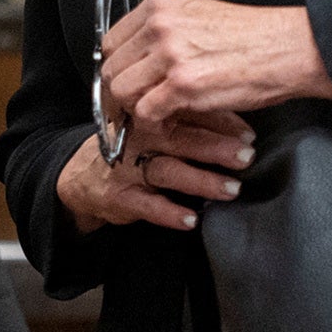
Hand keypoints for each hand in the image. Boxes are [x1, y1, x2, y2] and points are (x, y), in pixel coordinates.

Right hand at [56, 109, 255, 233]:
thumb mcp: (158, 127)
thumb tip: (243, 123)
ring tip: (231, 189)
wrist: (81, 175)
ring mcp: (128, 167)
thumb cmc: (135, 147)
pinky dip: (168, 213)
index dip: (222, 122)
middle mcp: (141, 137)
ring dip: (201, 180)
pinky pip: (145, 205)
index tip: (250, 134)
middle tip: (246, 156)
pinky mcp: (119, 196)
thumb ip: (194, 121)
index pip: (189, 112)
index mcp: (154, 115)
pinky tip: (191, 219)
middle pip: (182, 139)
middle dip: (217, 148)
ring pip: (168, 171)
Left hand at [101, 0, 331, 125]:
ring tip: (157, 113)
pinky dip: (155, 122)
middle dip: (122, 92)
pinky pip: (146, 112)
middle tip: (138, 104)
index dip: (117, 67)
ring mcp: (170, 55)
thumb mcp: (198, 16)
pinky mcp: (183, 85)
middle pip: (112, 68)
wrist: (287, 48)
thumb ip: (165, 31)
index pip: (112, 41)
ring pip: (123, 92)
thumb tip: (140, 56)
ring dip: (136, 108)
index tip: (125, 81)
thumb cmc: (253, 36)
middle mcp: (160, 26)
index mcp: (161, 6)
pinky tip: (171, 120)